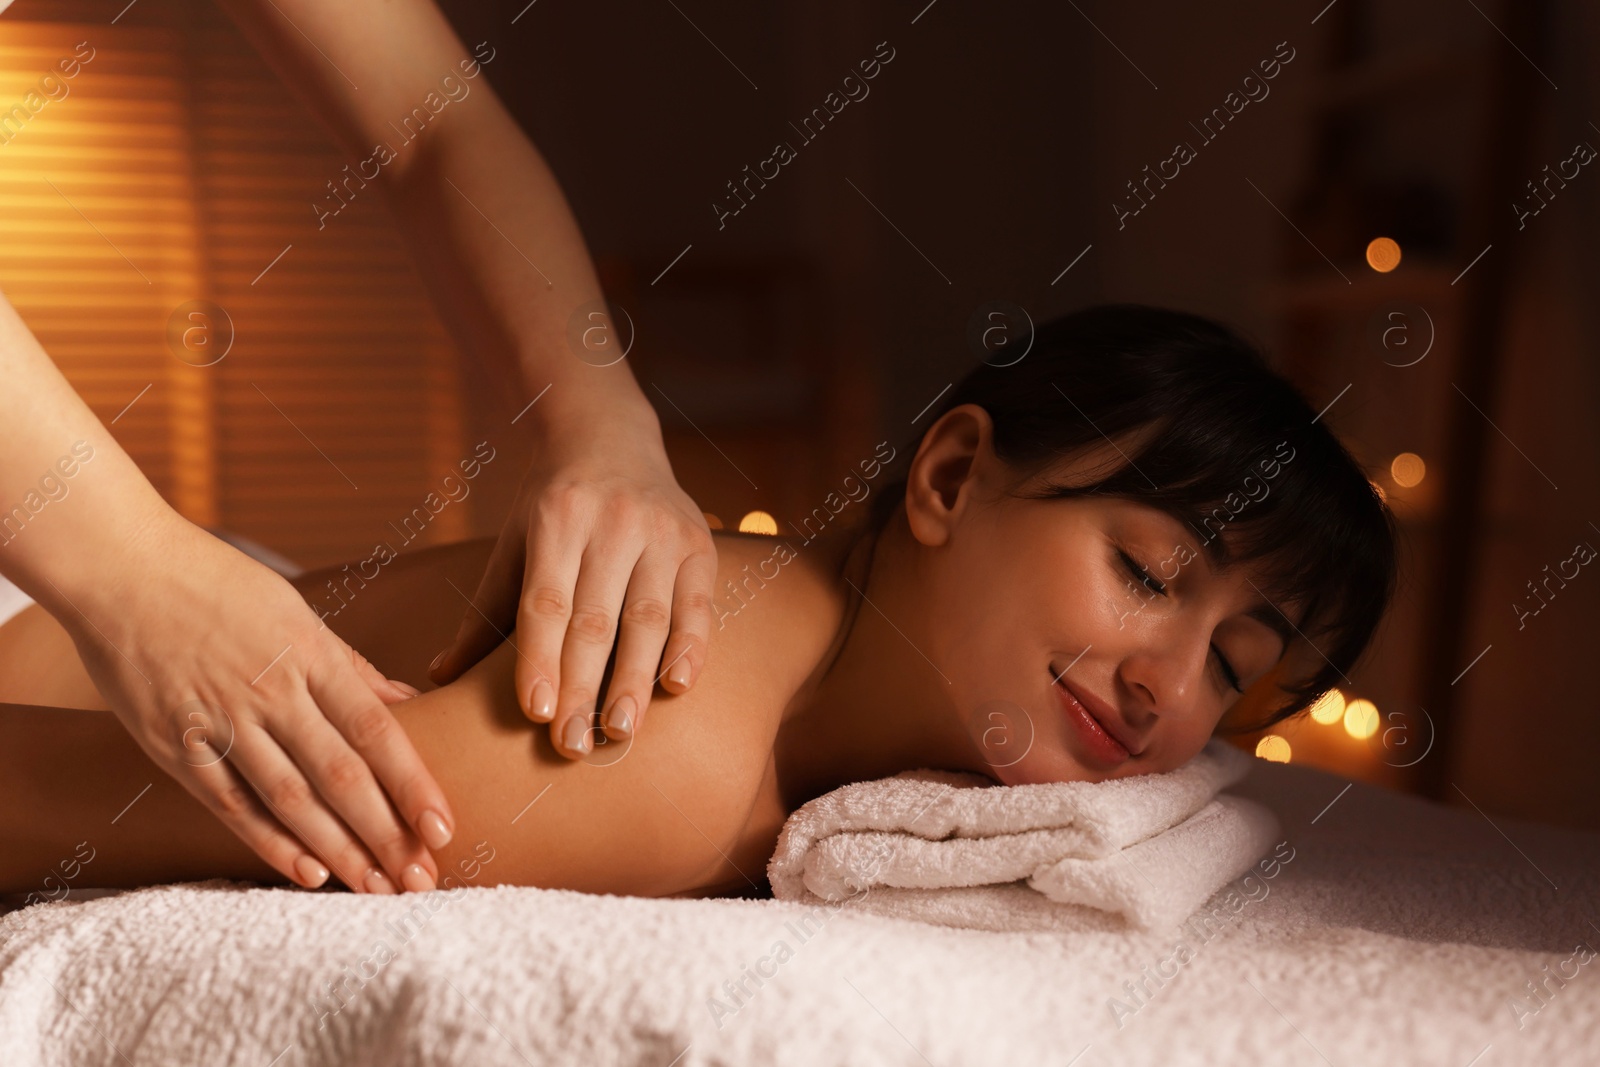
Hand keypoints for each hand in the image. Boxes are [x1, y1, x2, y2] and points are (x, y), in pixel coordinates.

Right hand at [59, 509, 455, 893]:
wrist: (118, 568)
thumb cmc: (216, 583)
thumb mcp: (296, 611)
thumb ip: (350, 666)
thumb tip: (410, 700)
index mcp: (309, 654)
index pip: (376, 731)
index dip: (414, 784)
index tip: (444, 828)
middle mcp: (271, 692)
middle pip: (341, 776)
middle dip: (387, 834)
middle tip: (422, 881)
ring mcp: (221, 721)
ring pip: (291, 799)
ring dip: (339, 850)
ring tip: (378, 889)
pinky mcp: (176, 745)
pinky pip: (231, 803)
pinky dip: (270, 842)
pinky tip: (308, 874)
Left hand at [428, 407, 716, 757]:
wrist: (610, 436)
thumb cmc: (552, 508)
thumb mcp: (512, 545)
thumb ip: (484, 615)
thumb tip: (438, 678)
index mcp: (556, 520)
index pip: (546, 602)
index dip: (541, 658)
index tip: (537, 713)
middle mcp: (611, 523)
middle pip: (596, 619)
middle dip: (584, 687)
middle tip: (572, 746)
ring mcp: (660, 531)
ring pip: (648, 617)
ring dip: (635, 679)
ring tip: (621, 731)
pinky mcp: (699, 543)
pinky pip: (697, 604)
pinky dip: (690, 647)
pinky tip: (677, 688)